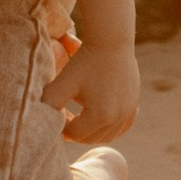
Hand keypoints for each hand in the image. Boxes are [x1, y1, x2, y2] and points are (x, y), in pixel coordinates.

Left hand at [56, 33, 138, 147]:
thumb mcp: (64, 82)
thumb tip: (46, 121)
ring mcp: (129, 112)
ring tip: (79, 120)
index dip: (63, 126)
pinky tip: (99, 118)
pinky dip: (109, 127)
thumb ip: (50, 103)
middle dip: (77, 132)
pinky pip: (121, 127)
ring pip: (107, 135)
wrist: (111, 41)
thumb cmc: (85, 61)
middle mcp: (118, 118)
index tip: (58, 113)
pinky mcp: (134, 105)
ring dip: (92, 131)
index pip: (76, 134)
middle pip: (92, 138)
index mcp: (101, 116)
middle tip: (66, 119)